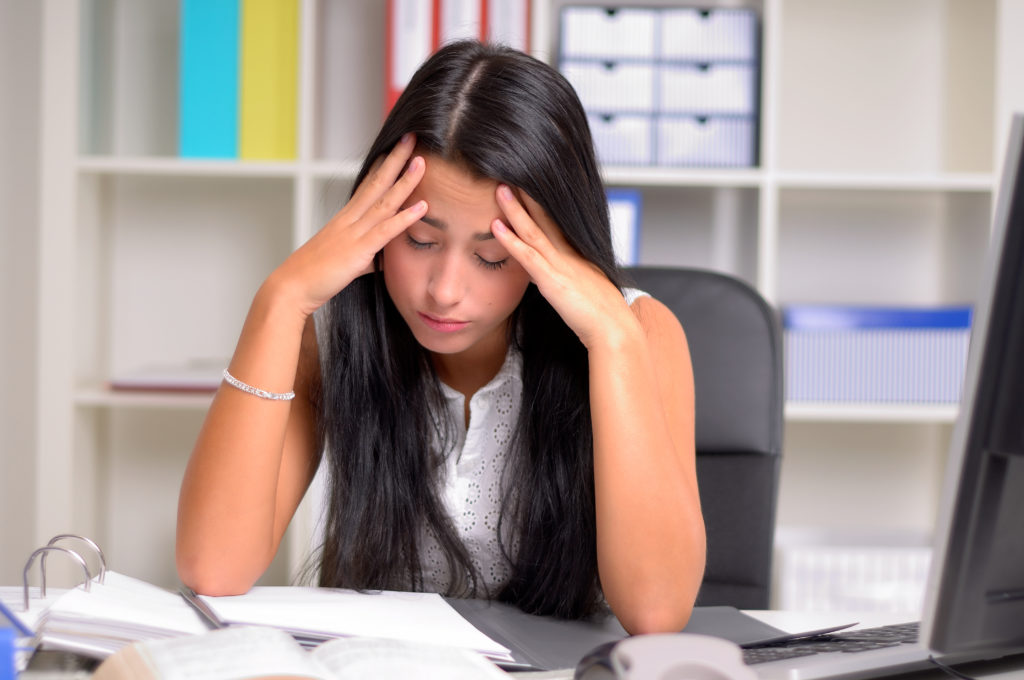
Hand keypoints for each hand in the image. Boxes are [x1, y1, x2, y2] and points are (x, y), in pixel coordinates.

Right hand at [271, 134, 427, 316]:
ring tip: (421, 162)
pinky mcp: (358, 251)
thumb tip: (376, 261)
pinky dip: (405, 217)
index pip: (367, 185)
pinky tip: (422, 206)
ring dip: (405, 181)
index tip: (396, 147)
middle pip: (377, 182)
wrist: (293, 287)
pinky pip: (385, 231)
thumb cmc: (314, 276)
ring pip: (384, 201)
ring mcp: (354, 233)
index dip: (382, 165)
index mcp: (345, 219)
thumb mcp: (343, 260)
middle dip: (395, 159)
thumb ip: (364, 255)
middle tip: (411, 137)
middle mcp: (350, 219)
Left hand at [490, 185, 635, 348]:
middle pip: (545, 219)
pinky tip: (496, 226)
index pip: (555, 224)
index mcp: (576, 256)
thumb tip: (548, 279)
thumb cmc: (604, 318)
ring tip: (501, 188)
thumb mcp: (585, 292)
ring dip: (515, 209)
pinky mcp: (553, 280)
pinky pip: (528, 256)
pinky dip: (511, 240)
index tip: (527, 188)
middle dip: (528, 197)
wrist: (615, 330)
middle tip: (512, 174)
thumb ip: (567, 281)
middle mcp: (568, 255)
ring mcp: (560, 265)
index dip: (540, 206)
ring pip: (533, 230)